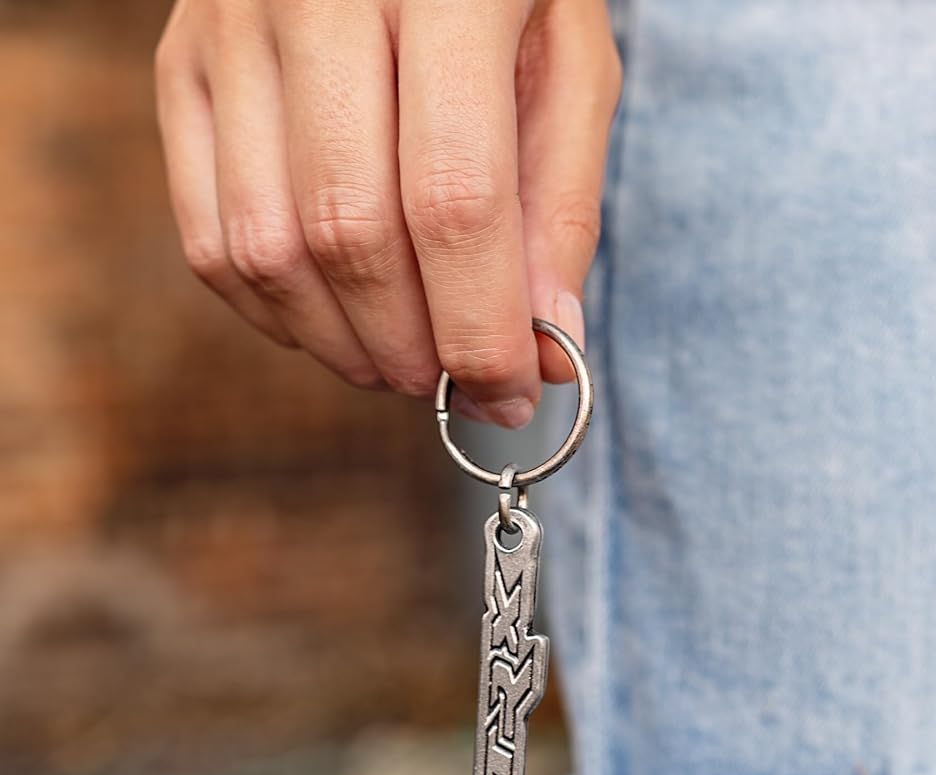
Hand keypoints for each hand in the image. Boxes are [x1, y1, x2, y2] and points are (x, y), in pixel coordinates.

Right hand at [155, 0, 620, 426]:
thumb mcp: (570, 61)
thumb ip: (560, 205)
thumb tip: (544, 350)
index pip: (453, 200)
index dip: (479, 326)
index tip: (510, 393)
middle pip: (349, 234)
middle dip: (411, 347)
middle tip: (455, 383)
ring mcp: (229, 28)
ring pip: (268, 252)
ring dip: (344, 344)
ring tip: (401, 359)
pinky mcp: (181, 66)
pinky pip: (211, 238)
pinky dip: (277, 314)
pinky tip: (335, 320)